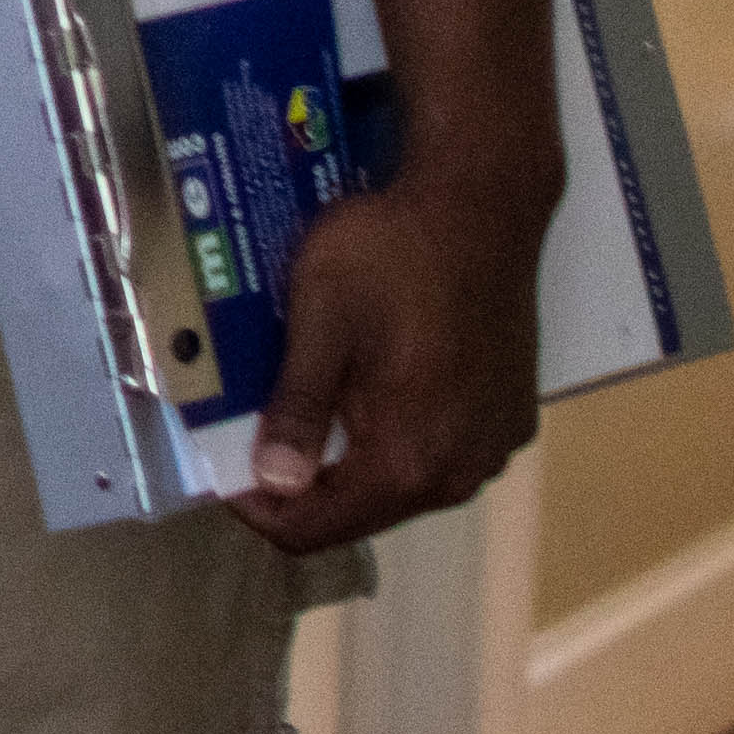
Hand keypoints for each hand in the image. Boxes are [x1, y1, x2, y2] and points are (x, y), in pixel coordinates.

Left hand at [235, 168, 547, 552]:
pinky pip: (440, 450)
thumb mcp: (322, 320)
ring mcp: (493, 447)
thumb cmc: (394, 253)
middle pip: (360, 511)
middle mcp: (461, 472)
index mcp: (410, 459)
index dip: (255, 507)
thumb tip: (272, 485)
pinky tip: (376, 380)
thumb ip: (298, 409)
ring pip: (401, 483)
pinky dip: (400, 432)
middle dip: (302, 480)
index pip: (313, 529)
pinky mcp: (511, 418)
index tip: (222, 465)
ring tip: (314, 397)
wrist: (483, 204)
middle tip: (258, 423)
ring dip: (352, 455)